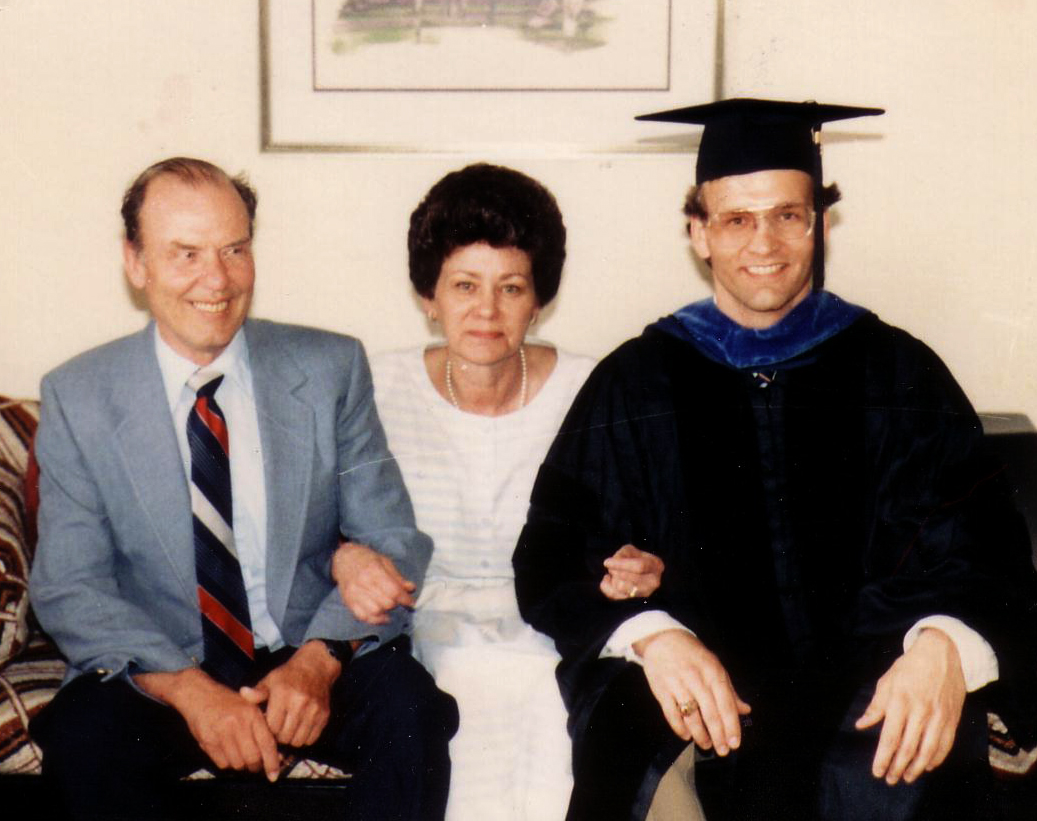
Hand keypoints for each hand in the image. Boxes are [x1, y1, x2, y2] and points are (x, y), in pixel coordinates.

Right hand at [135, 667, 280, 780]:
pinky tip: (227, 753)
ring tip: (240, 756)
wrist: (199, 694)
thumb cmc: (228, 702)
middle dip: (256, 766)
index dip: (272, 762)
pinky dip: (227, 763)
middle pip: (253, 758)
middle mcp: (238, 724)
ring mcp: (222, 733)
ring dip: (241, 765)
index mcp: (252, 714)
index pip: (267, 743)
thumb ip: (262, 727)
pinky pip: (222, 763)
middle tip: (255, 765)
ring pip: (238, 763)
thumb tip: (275, 754)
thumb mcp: (249, 706)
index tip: (274, 774)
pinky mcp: (208, 741)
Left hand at [241, 640, 340, 748]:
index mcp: (283, 694)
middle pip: (284, 736)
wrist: (316, 666)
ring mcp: (314, 710)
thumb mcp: (271, 680)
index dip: (267, 729)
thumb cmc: (289, 675)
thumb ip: (257, 692)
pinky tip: (300, 727)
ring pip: (298, 741)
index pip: (271, 727)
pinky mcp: (324, 715)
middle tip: (278, 728)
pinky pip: (311, 739)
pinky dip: (305, 737)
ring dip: (292, 738)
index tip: (268, 724)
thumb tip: (243, 693)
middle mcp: (300, 703)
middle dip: (279, 736)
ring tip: (289, 728)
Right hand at [332, 540, 415, 623]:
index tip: (411, 602)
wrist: (343, 559)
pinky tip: (382, 617)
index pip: (393, 590)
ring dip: (386, 612)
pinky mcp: (348, 601)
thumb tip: (411, 589)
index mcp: (374, 570)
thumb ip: (398, 577)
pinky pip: (363, 616)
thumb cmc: (367, 559)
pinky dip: (375, 620)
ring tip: (390, 607)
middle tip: (399, 601)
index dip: (405, 599)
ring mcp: (354, 593)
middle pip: (386, 602)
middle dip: (396, 604)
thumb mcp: (385, 562)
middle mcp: (363, 582)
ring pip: (375, 611)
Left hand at [600, 544, 664, 599]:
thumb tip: (614, 564)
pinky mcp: (634, 603)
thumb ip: (622, 554)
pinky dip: (607, 587)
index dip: (621, 564)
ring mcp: (645, 595)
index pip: (639, 566)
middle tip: (611, 568)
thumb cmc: (633, 560)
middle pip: (631, 579)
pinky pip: (614, 596)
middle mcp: (653, 582)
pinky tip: (610, 581)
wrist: (636, 573)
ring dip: (613, 579)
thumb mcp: (630, 551)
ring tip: (614, 575)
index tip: (606, 562)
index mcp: (656, 565)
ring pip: (622, 588)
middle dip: (616, 572)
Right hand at [634, 629, 750, 754]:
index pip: (726, 703)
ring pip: (691, 715)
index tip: (735, 743)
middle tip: (722, 751)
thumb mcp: (714, 666)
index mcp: (713, 672)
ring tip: (706, 744)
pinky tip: (686, 735)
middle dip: (718, 735)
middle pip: (710, 712)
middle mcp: (696, 678)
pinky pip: (671, 713)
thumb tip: (745, 710)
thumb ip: (729, 690)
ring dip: (700, 734)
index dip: (731, 726)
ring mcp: (677, 684)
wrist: (662, 639)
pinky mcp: (661, 689)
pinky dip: (679, 727)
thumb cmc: (692, 654)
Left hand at [855, 628, 965, 784]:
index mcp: (899, 702)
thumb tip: (861, 725)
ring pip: (927, 751)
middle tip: (890, 780)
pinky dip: (936, 759)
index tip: (877, 771)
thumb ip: (875, 706)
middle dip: (897, 767)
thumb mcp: (887, 681)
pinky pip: (945, 745)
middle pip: (908, 748)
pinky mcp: (952, 719)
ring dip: (916, 768)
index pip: (890, 738)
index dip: (882, 758)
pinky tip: (927, 767)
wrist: (943, 654)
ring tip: (907, 778)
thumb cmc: (909, 668)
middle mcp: (920, 712)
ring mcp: (938, 717)